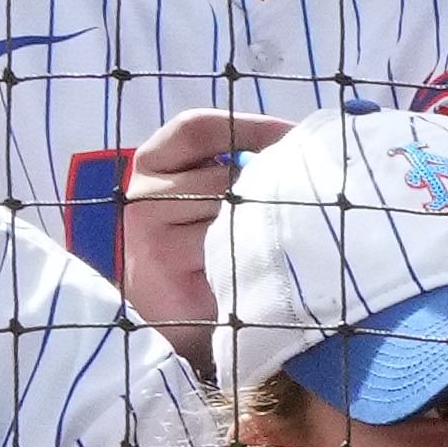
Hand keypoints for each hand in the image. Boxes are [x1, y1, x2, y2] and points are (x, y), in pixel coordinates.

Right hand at [107, 108, 293, 360]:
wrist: (179, 319)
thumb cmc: (204, 246)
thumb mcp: (210, 195)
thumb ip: (236, 166)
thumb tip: (301, 143)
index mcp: (151, 164)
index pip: (195, 128)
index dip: (248, 127)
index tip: (295, 137)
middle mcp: (141, 198)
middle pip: (221, 177)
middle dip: (265, 188)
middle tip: (306, 200)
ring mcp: (149, 241)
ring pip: (227, 219)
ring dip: (263, 228)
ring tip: (285, 241)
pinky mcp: (167, 281)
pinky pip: (227, 259)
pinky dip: (255, 261)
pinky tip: (271, 267)